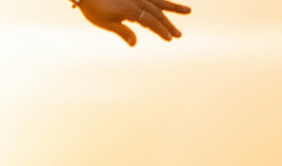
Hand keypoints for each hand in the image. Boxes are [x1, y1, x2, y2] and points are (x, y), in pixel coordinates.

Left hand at [76, 0, 190, 46]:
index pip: (151, 22)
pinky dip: (160, 1)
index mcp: (131, 10)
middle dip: (169, 24)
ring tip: (188, 11)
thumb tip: (134, 44)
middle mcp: (137, 1)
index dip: (161, 30)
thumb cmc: (93, 8)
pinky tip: (166, 6)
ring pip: (158, 2)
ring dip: (172, 7)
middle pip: (157, 13)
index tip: (170, 38)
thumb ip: (122, 32)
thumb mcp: (105, 22)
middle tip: (179, 35)